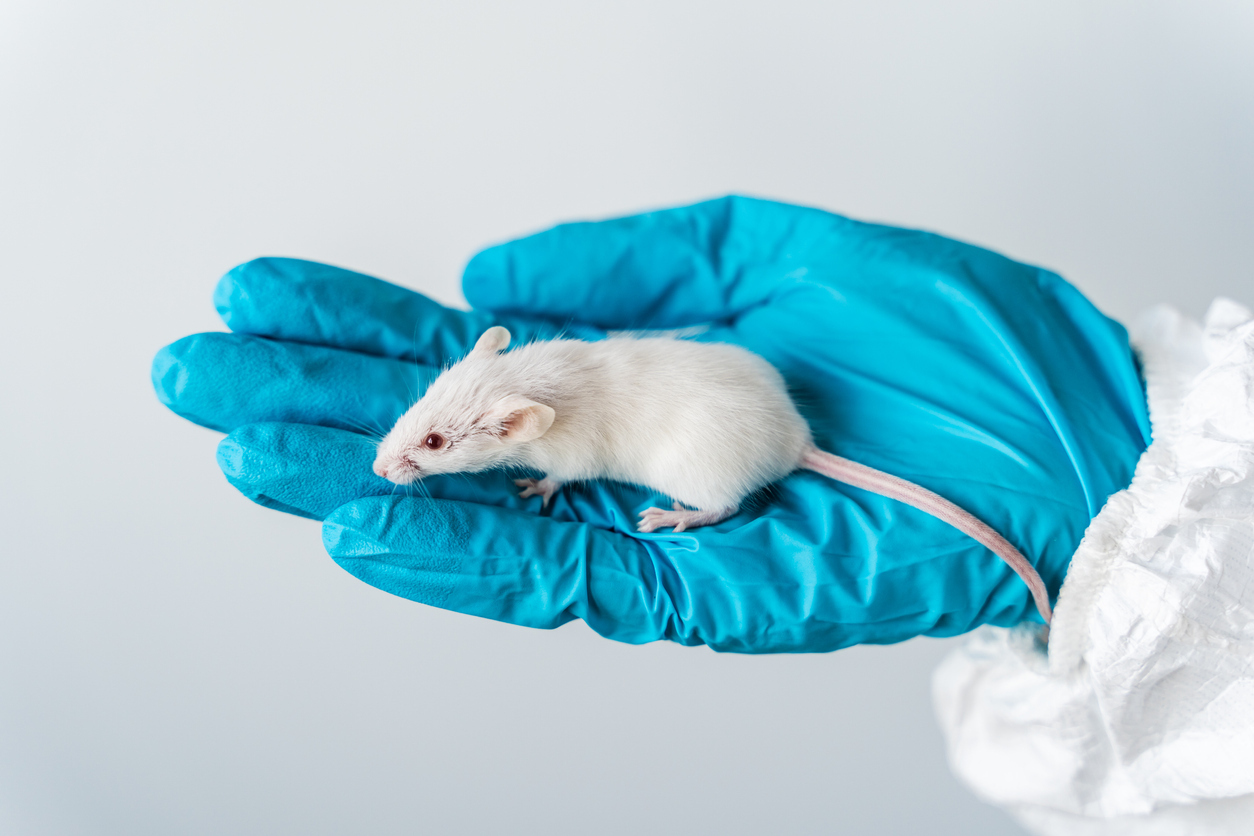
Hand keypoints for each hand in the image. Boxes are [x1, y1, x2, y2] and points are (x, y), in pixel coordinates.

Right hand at [151, 196, 1148, 651]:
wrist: (1046, 427)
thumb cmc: (927, 333)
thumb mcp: (758, 246)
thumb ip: (620, 264)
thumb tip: (492, 264)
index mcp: (625, 362)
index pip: (462, 343)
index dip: (359, 321)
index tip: (268, 295)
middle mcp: (613, 446)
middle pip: (440, 428)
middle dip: (317, 396)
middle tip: (203, 372)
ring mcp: (639, 520)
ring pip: (471, 510)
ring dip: (350, 476)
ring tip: (242, 444)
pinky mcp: (685, 586)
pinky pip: (552, 574)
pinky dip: (457, 553)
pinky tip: (364, 520)